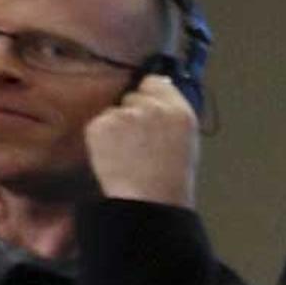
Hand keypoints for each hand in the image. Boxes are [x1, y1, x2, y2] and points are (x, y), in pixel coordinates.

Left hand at [82, 74, 198, 208]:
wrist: (149, 201)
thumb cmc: (171, 179)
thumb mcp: (186, 141)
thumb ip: (172, 114)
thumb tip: (159, 91)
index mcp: (179, 112)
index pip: (155, 83)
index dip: (150, 96)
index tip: (149, 111)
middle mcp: (152, 108)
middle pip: (133, 96)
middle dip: (133, 112)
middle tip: (140, 142)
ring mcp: (124, 115)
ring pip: (114, 111)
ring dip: (117, 127)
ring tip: (128, 154)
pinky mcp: (101, 125)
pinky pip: (98, 125)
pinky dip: (103, 139)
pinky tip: (115, 157)